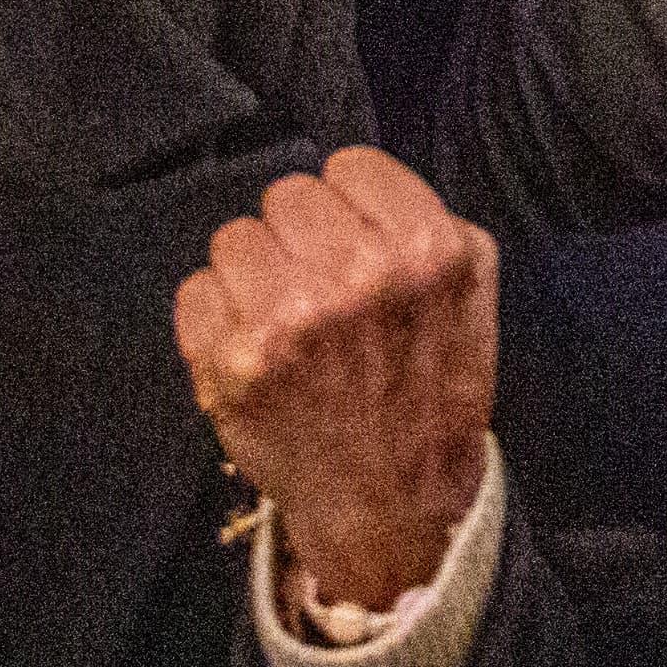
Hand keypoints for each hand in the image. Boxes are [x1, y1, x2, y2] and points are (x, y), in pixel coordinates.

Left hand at [175, 147, 496, 615]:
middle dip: (300, 237)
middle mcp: (357, 275)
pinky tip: (256, 350)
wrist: (392, 501)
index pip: (348, 166)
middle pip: (287, 195)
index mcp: (427, 249)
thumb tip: (351, 179)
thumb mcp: (470, 289)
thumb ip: (424, 222)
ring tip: (287, 321)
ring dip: (254, 274)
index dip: (351, 204)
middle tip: (320, 287)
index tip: (355, 240)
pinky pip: (196, 291)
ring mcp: (288, 320)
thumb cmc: (429, 390)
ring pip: (234, 238)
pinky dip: (217, 318)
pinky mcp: (232, 363)